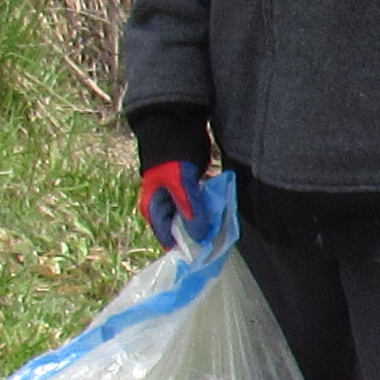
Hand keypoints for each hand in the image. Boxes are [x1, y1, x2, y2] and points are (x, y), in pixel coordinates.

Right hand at [132, 102, 217, 248]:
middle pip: (183, 232)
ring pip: (194, 219)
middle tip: (221, 241)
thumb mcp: (181, 184)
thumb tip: (200, 238)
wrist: (175, 126)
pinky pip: (201, 207)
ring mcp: (177, 200)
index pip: (170, 240)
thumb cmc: (172, 156)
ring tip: (225, 228)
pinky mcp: (190, 191)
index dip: (187, 248)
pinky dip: (211, 210)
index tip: (207, 253)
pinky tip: (224, 212)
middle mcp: (164, 209)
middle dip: (200, 236)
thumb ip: (191, 210)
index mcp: (154, 210)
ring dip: (208, 223)